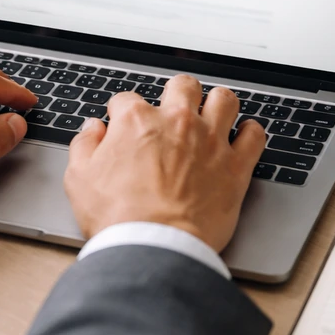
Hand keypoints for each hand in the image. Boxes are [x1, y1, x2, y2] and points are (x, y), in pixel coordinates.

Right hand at [63, 75, 265, 251]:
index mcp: (136, 121)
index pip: (127, 99)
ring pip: (224, 100)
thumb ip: (85, 146)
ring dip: (217, 104)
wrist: (155, 247)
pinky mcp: (235, 167)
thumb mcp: (79, 179)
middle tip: (173, 109)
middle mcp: (176, 123)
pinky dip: (250, 133)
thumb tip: (92, 129)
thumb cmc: (118, 217)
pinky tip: (242, 137)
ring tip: (212, 115)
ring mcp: (209, 142)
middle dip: (176, 93)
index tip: (123, 125)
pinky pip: (254, 136)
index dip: (122, 112)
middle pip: (183, 86)